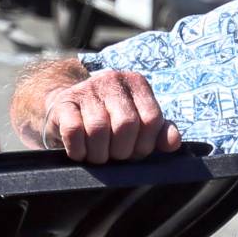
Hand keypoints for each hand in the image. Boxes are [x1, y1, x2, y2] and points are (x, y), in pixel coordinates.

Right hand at [43, 70, 180, 162]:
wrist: (68, 109)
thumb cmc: (111, 120)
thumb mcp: (140, 124)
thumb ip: (161, 132)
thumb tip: (173, 143)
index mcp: (137, 83)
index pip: (152, 119)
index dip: (146, 144)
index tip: (136, 151)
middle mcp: (113, 80)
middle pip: (126, 124)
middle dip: (122, 150)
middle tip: (115, 155)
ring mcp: (86, 89)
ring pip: (98, 129)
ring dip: (99, 154)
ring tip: (98, 156)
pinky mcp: (63, 103)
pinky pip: (73, 132)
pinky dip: (78, 149)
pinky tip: (81, 152)